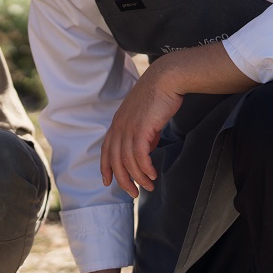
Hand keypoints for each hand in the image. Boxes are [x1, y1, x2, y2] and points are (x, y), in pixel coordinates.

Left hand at [101, 60, 182, 197]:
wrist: (166, 79)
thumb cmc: (159, 96)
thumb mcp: (146, 118)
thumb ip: (145, 134)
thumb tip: (149, 149)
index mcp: (118, 123)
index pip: (106, 149)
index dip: (105, 167)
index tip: (107, 182)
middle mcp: (119, 126)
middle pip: (115, 160)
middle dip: (123, 180)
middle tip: (133, 193)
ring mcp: (128, 128)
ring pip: (127, 161)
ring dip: (138, 177)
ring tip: (148, 187)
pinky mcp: (141, 129)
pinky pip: (139, 156)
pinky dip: (145, 168)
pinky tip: (152, 175)